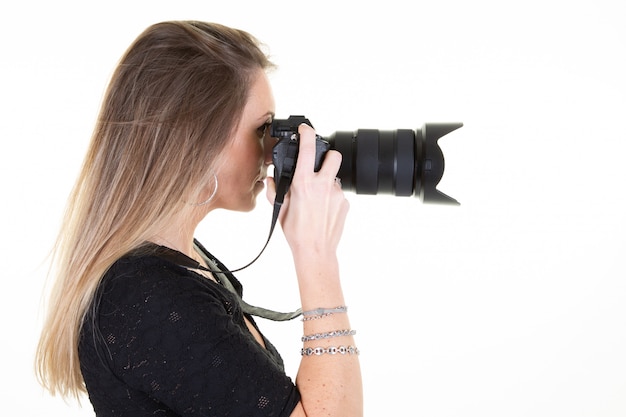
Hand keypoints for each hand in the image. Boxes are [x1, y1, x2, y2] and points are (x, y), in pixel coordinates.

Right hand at [266, 123, 348, 255]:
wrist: (315, 251)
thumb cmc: (296, 232)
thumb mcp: (280, 209)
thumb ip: (274, 190)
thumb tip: (271, 179)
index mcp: (304, 183)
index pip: (307, 148)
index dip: (307, 133)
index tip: (305, 129)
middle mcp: (322, 185)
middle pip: (334, 156)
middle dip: (327, 156)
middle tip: (319, 165)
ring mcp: (336, 194)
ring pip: (334, 178)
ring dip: (326, 183)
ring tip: (317, 199)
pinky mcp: (345, 203)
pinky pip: (338, 194)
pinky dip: (331, 198)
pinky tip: (323, 210)